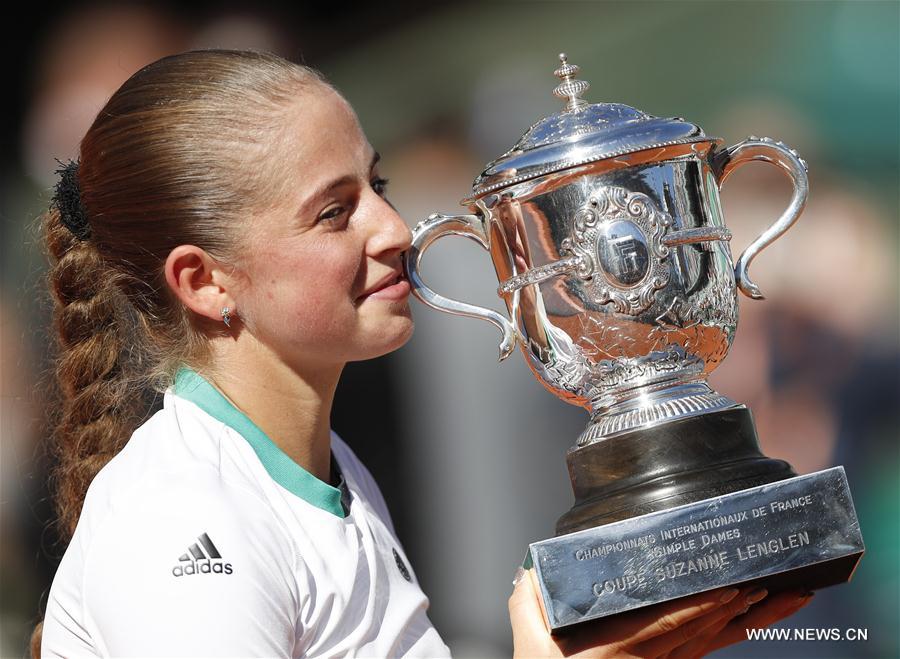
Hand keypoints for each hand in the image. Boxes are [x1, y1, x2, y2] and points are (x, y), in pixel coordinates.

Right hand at [508, 567, 813, 657]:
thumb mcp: (531, 649)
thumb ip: (528, 606)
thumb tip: (525, 572)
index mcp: (619, 648)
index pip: (669, 624)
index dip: (702, 608)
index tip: (729, 589)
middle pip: (701, 632)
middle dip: (736, 608)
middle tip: (768, 585)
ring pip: (709, 644)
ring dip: (743, 621)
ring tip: (775, 599)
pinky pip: (703, 653)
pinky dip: (729, 635)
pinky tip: (746, 621)